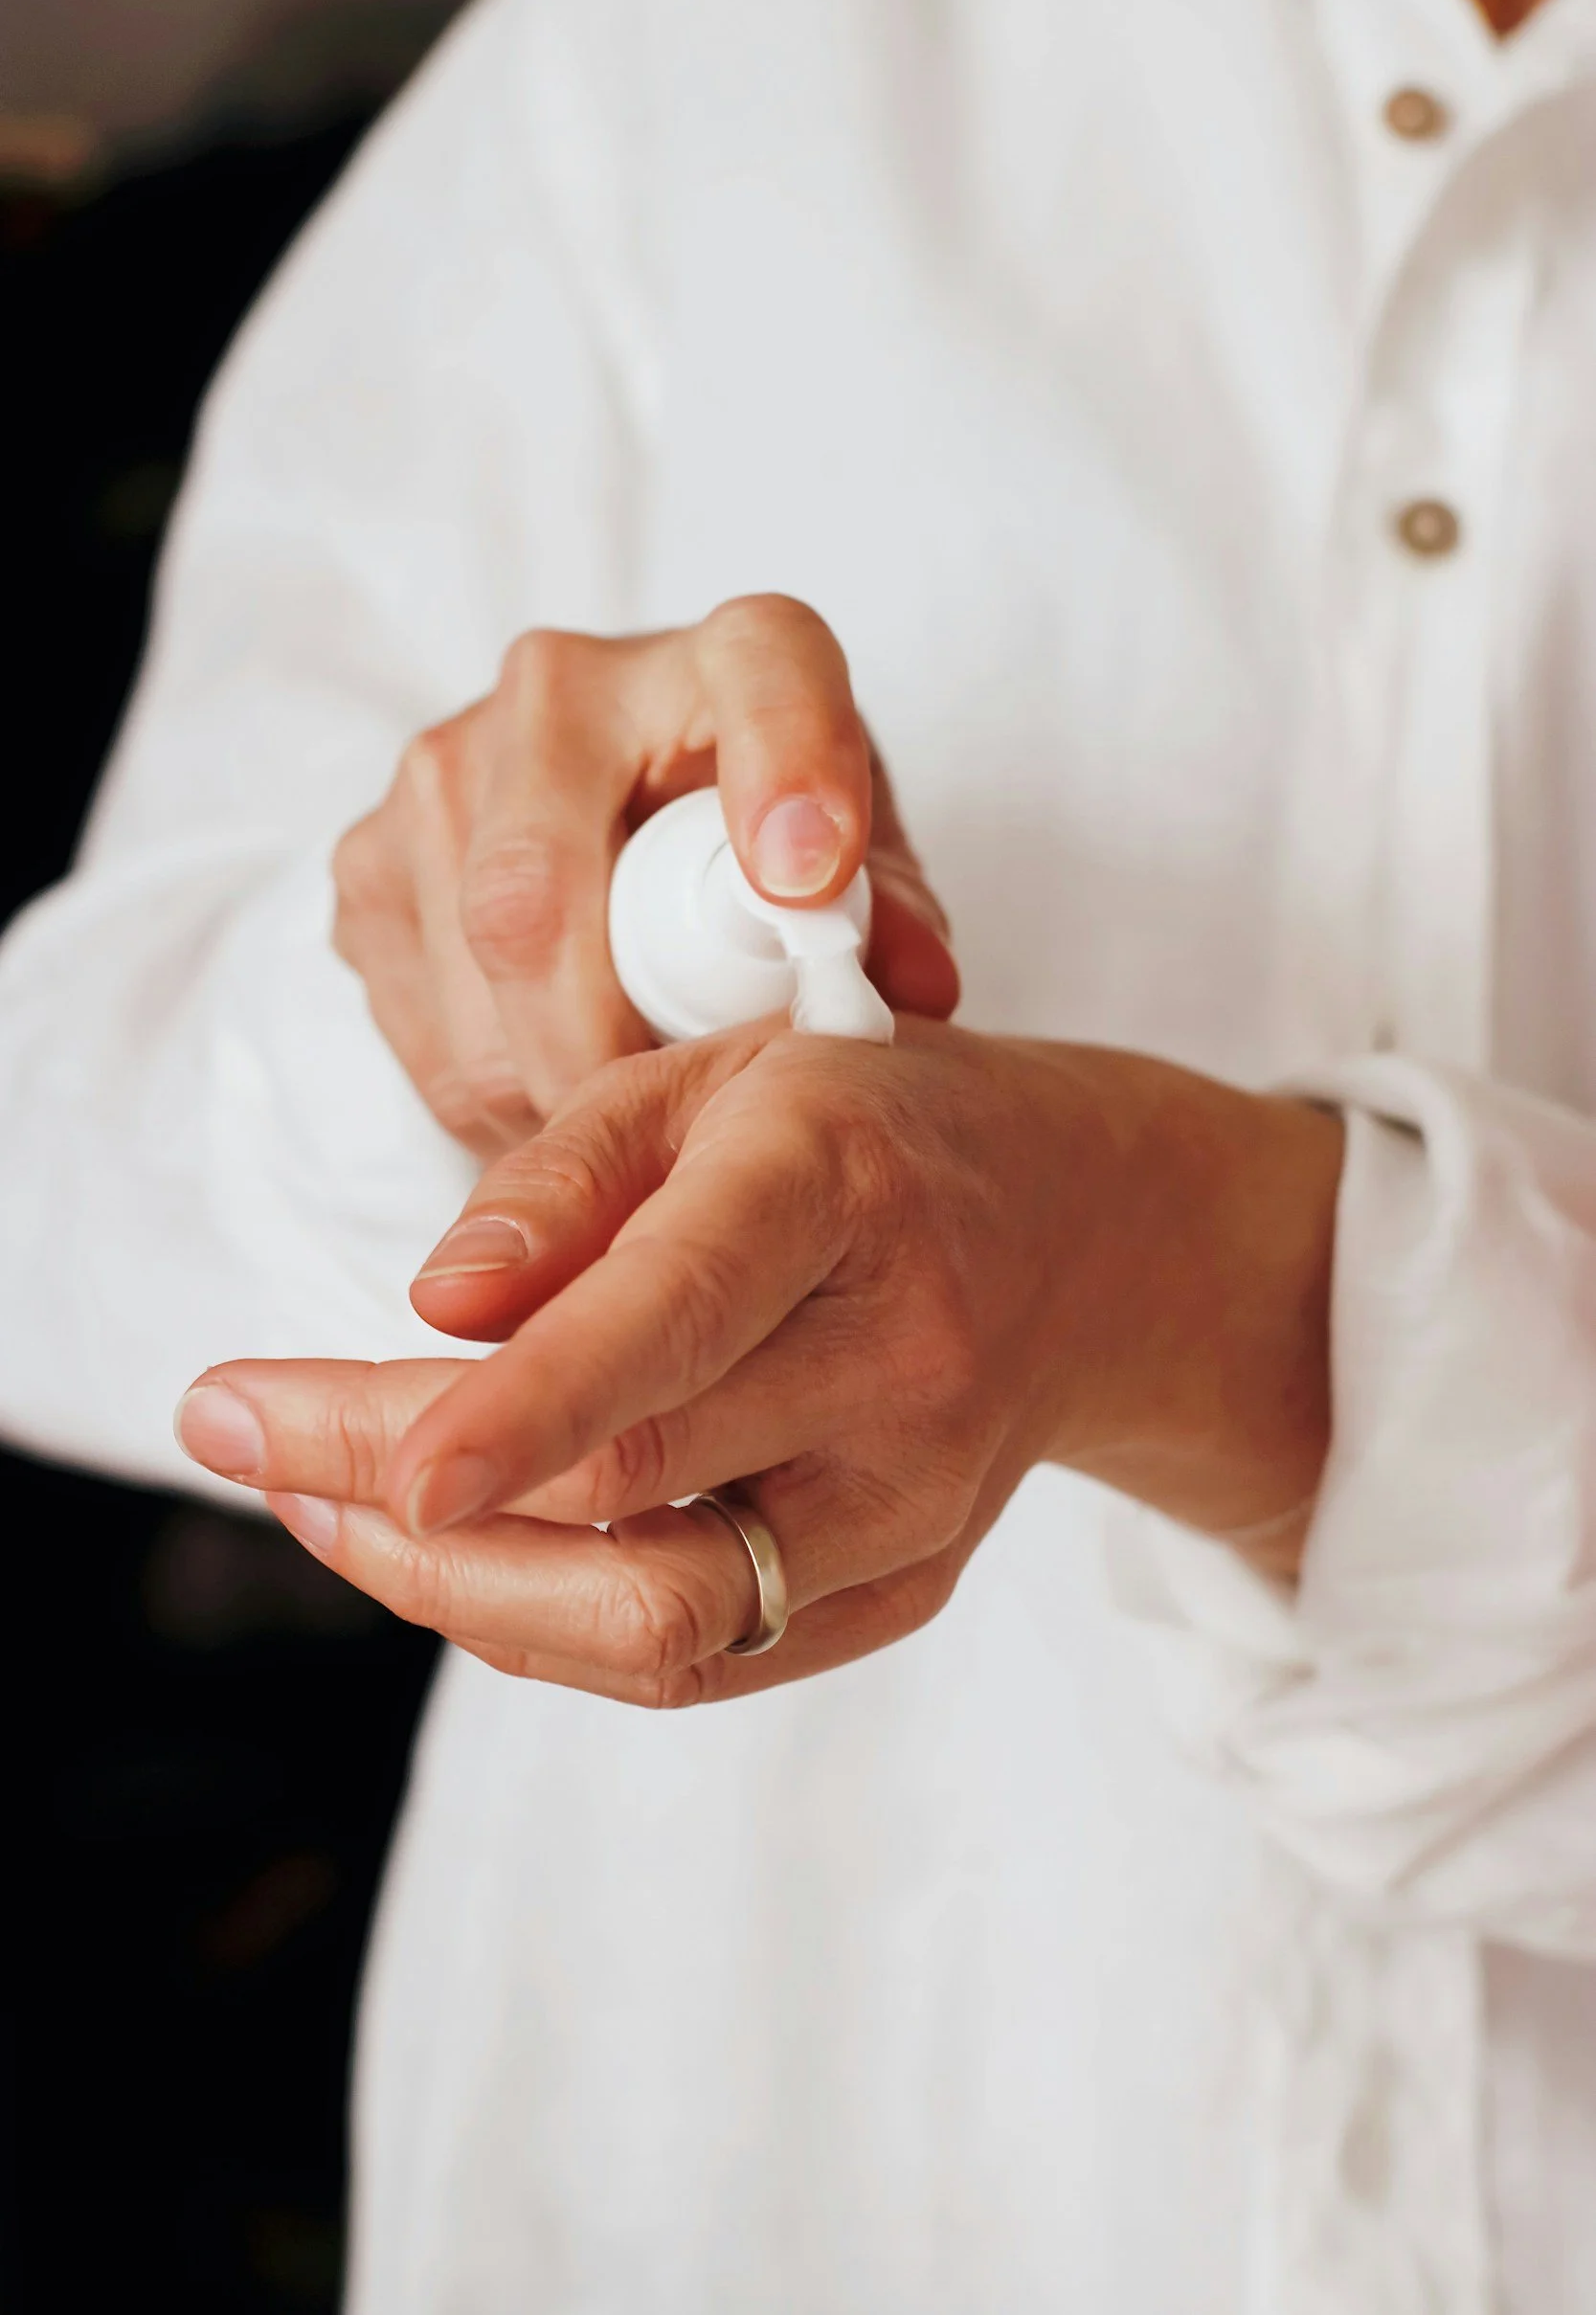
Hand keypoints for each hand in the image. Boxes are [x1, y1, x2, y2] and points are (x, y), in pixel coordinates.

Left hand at [176, 1024, 1343, 1704]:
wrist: (1092, 1237)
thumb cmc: (870, 1132)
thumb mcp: (718, 1075)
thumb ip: (564, 1180)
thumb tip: (432, 1307)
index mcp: (838, 1189)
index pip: (670, 1319)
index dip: (509, 1408)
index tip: (341, 1452)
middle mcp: (898, 1363)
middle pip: (628, 1491)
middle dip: (392, 1488)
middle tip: (242, 1428)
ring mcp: (915, 1502)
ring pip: (658, 1620)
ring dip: (452, 1586)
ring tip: (323, 1499)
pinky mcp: (905, 1590)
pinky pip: (700, 1658)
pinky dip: (544, 1622)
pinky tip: (455, 1549)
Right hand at [332, 596, 958, 1152]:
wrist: (627, 825)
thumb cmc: (770, 851)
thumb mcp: (861, 877)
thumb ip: (893, 922)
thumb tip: (913, 987)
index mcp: (731, 655)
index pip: (764, 676)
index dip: (784, 772)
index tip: (807, 884)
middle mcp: (562, 685)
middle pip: (542, 889)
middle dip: (607, 1045)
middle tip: (670, 1129)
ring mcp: (442, 766)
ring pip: (473, 970)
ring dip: (551, 1085)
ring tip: (627, 1121)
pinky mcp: (369, 861)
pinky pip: (420, 1020)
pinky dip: (494, 1093)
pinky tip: (559, 1095)